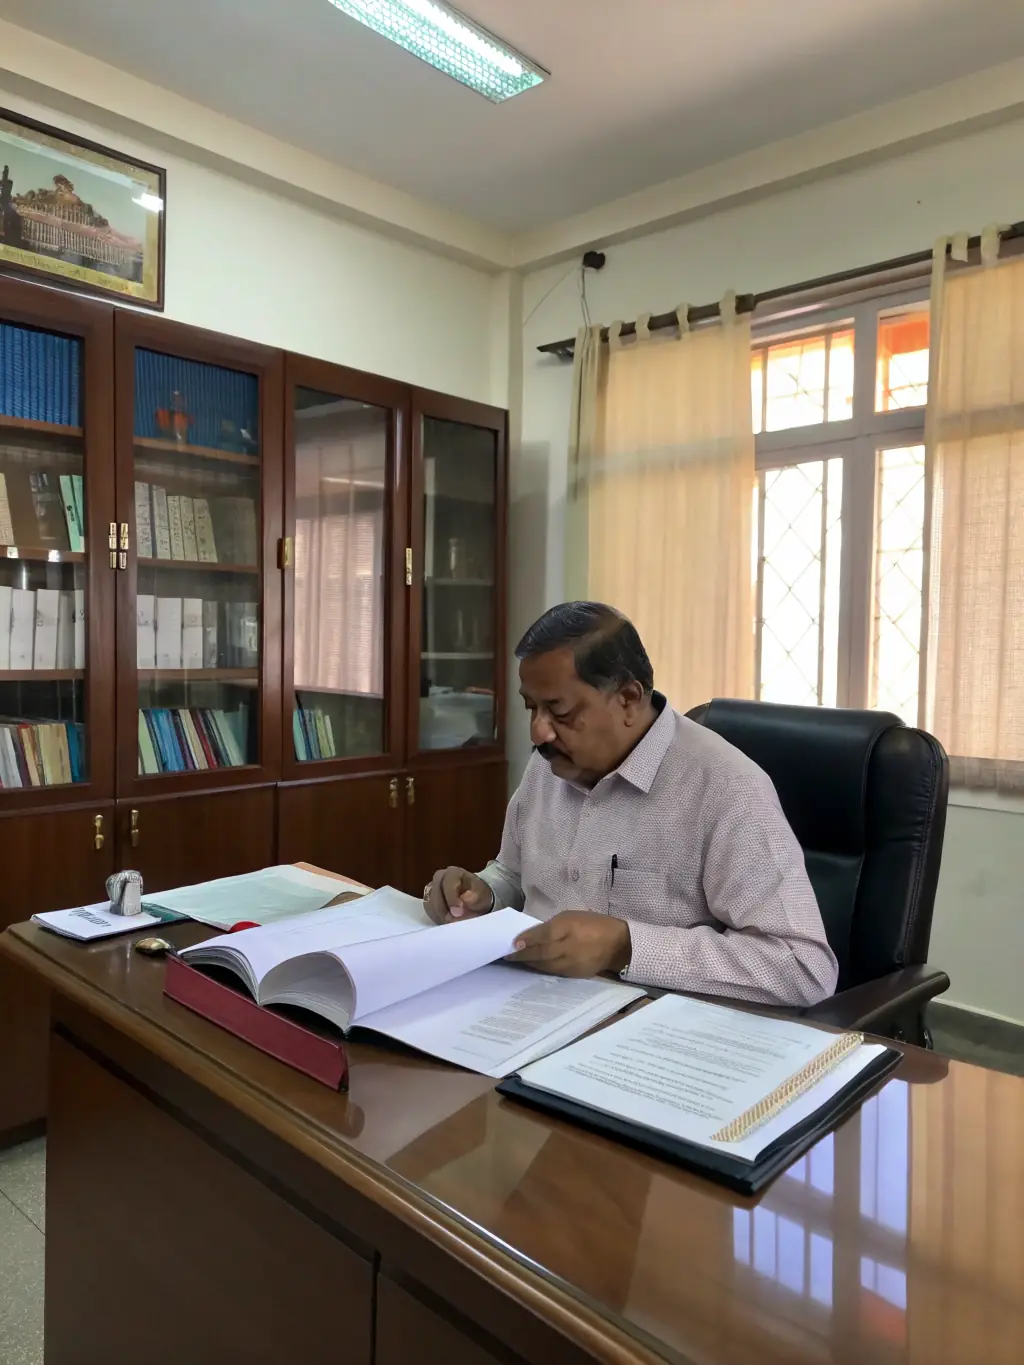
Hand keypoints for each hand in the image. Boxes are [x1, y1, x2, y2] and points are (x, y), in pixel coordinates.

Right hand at [423, 866, 493, 924]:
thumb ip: (475, 897)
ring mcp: (432, 889)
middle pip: (434, 893)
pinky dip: (437, 918)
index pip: (448, 882)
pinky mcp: (429, 900)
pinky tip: (447, 922)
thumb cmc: (479, 895)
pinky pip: (429, 910)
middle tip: (453, 921)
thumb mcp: (482, 895)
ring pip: (429, 903)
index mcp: (453, 873)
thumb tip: (465, 898)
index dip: (451, 898)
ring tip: (452, 923)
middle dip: (444, 909)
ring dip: (440, 915)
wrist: (475, 900)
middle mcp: (439, 878)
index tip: (458, 912)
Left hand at [506, 911, 631, 977]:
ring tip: (515, 961)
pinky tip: (532, 966)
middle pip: (541, 953)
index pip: (543, 935)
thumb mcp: (571, 917)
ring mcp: (571, 963)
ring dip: (529, 963)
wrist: (616, 944)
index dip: (527, 940)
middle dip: (522, 955)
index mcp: (568, 928)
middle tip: (507, 955)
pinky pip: (553, 971)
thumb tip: (532, 935)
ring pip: (544, 965)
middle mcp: (568, 947)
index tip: (512, 944)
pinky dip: (541, 968)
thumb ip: (552, 926)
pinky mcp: (573, 974)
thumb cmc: (591, 924)